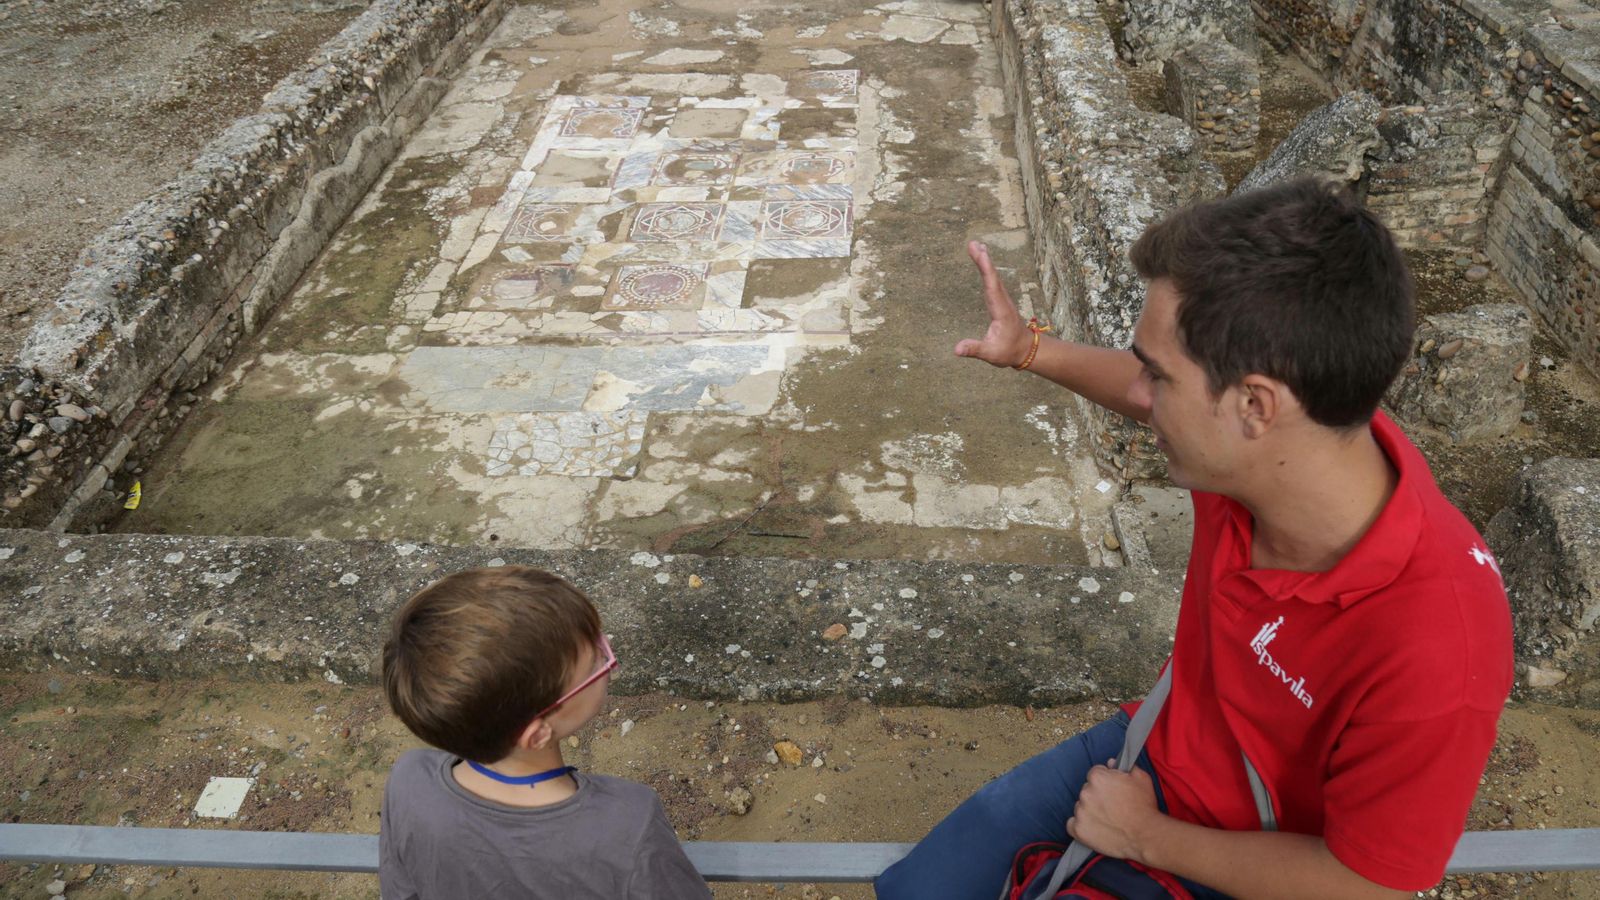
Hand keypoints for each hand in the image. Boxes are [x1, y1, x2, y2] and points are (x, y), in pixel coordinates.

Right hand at [955, 240, 1032, 367]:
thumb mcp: (991, 354)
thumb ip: (974, 350)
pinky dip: (986, 269)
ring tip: (976, 245)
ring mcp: (1002, 299)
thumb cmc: (1009, 352)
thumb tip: (956, 349)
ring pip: (993, 276)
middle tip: (973, 243)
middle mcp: (1002, 301)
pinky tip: (982, 261)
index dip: (986, 270)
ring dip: (984, 261)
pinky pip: (992, 280)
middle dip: (983, 260)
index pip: (992, 287)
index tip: (981, 254)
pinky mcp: (1000, 300)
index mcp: (1000, 310)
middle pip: (992, 277)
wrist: (1026, 350)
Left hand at [1066, 759, 1162, 862]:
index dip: (1105, 781)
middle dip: (1097, 796)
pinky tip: (1094, 828)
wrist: (1146, 836)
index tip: (1113, 791)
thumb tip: (1110, 763)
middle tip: (1113, 807)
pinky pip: (1072, 825)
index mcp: (1097, 778)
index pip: (1095, 774)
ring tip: (1108, 820)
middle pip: (1087, 790)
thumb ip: (1124, 766)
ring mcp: (1080, 812)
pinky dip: (1081, 826)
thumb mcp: (1141, 778)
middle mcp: (1085, 793)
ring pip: (1081, 807)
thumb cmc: (1144, 807)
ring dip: (1090, 811)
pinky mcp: (1078, 830)